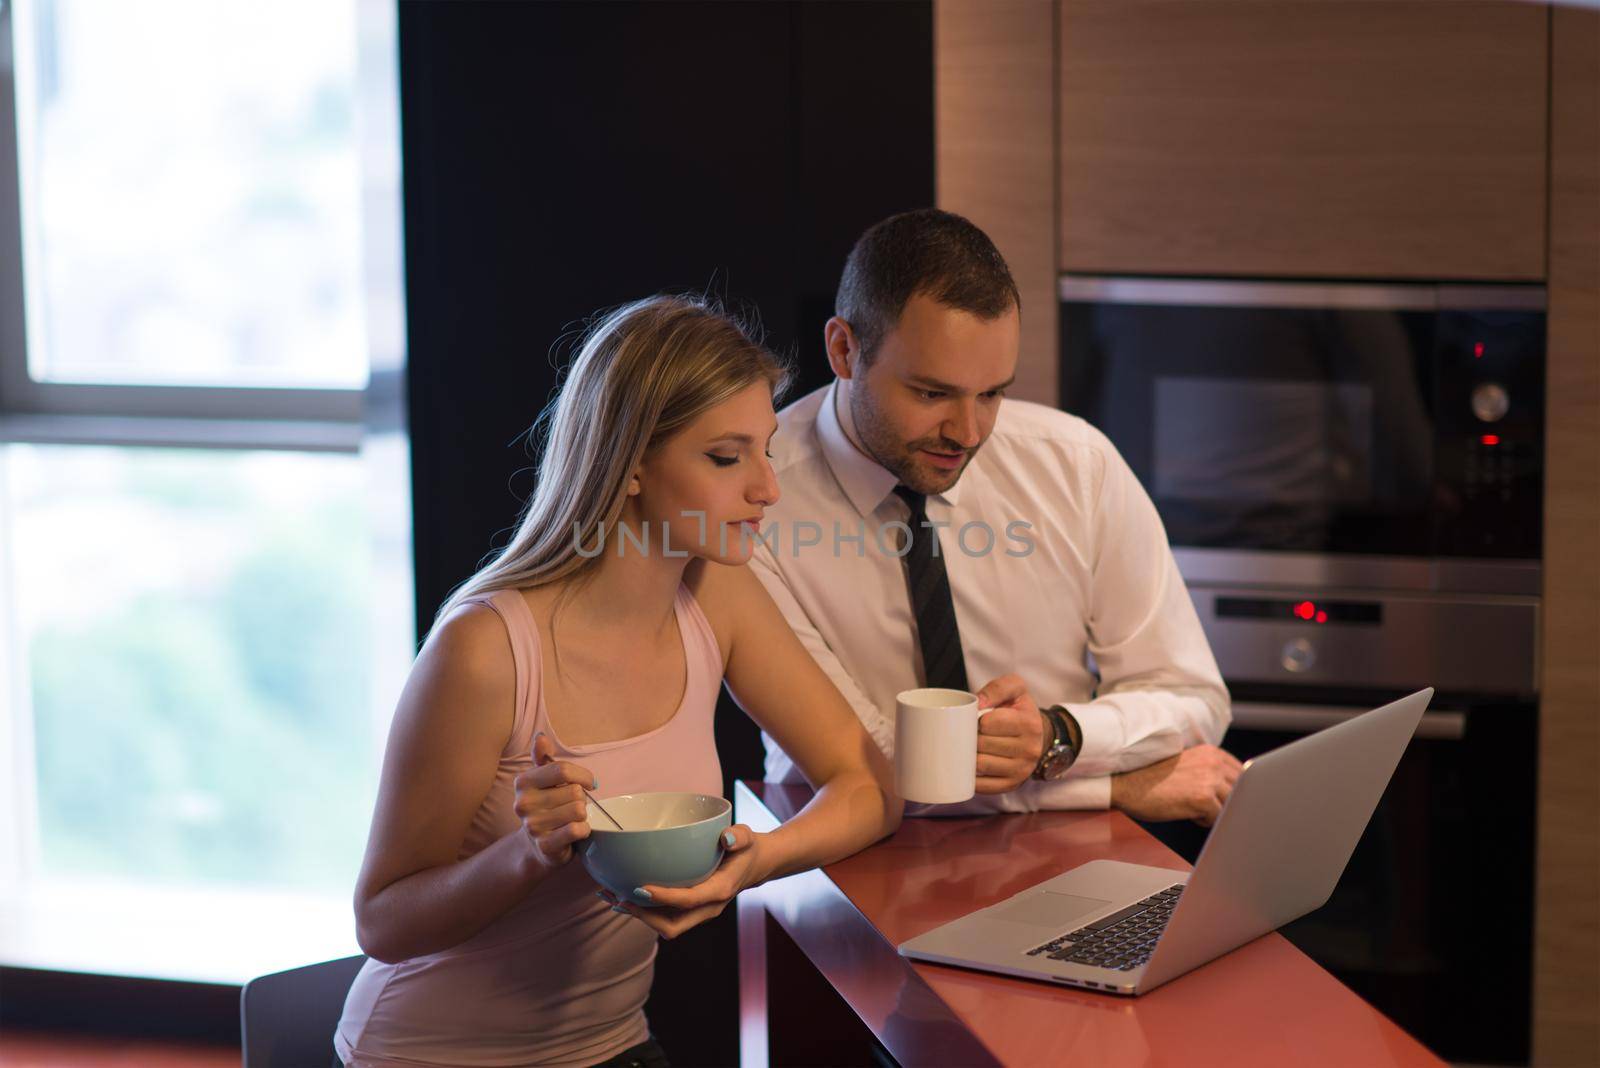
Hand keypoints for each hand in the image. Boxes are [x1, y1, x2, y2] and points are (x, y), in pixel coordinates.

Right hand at [513, 732, 596, 870]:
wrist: (537, 846)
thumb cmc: (546, 807)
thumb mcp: (543, 780)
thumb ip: (542, 757)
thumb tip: (540, 737)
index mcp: (523, 782)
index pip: (562, 769)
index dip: (582, 776)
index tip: (588, 783)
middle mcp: (524, 803)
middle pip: (574, 791)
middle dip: (581, 798)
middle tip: (572, 806)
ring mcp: (533, 826)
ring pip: (578, 810)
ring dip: (583, 815)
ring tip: (572, 819)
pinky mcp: (545, 845)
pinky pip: (577, 829)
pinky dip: (583, 830)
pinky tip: (576, 832)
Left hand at [600, 824, 767, 938]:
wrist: (754, 865)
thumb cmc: (746, 849)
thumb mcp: (747, 838)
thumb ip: (739, 837)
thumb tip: (726, 839)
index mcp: (719, 892)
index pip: (688, 900)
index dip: (663, 897)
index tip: (639, 887)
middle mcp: (707, 908)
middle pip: (672, 925)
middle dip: (643, 916)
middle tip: (618, 898)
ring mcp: (697, 912)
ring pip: (664, 925)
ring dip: (638, 915)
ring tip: (610, 897)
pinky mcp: (688, 910)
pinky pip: (663, 917)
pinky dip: (642, 909)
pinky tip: (620, 895)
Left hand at [973, 674, 1047, 794]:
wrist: (1034, 734)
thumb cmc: (1018, 709)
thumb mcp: (1015, 689)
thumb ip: (997, 688)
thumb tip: (979, 703)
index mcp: (1030, 724)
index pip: (988, 723)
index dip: (976, 719)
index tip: (978, 718)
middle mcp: (1030, 750)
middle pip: (982, 745)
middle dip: (970, 737)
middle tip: (971, 732)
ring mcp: (1022, 771)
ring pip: (980, 765)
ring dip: (968, 756)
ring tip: (970, 746)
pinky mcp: (1012, 785)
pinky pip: (982, 785)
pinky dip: (970, 776)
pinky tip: (970, 764)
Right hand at [1109, 745, 1242, 826]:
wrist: (1126, 785)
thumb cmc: (1154, 780)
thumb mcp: (1189, 766)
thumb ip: (1212, 772)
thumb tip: (1235, 792)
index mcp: (1211, 752)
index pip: (1243, 775)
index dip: (1234, 791)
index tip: (1221, 798)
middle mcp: (1213, 762)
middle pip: (1242, 791)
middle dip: (1227, 802)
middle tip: (1203, 806)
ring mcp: (1210, 778)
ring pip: (1232, 805)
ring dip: (1215, 812)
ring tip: (1192, 808)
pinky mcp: (1203, 797)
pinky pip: (1218, 818)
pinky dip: (1204, 821)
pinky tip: (1187, 813)